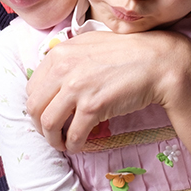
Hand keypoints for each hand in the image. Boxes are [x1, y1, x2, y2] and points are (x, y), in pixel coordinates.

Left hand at [26, 29, 188, 151]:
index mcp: (59, 53)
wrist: (158, 62)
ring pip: (48, 123)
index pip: (32, 87)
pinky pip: (74, 133)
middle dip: (40, 126)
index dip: (37, 106)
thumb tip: (52, 78)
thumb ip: (68, 58)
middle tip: (51, 134)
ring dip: (53, 138)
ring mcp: (77, 87)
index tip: (46, 115)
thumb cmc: (128, 53)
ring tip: (63, 143)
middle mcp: (63, 68)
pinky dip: (73, 144)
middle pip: (35, 107)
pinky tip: (78, 146)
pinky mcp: (93, 106)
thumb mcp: (90, 44)